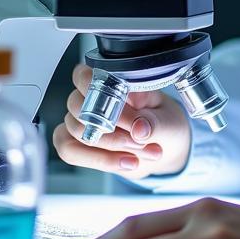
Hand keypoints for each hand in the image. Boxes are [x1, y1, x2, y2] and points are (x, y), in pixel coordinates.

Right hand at [52, 64, 192, 178]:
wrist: (165, 148)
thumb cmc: (164, 124)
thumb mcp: (168, 120)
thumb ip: (155, 122)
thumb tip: (139, 128)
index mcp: (111, 80)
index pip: (83, 75)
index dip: (90, 86)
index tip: (115, 101)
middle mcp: (90, 99)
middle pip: (78, 107)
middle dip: (112, 126)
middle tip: (141, 136)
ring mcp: (81, 122)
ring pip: (77, 131)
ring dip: (112, 145)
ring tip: (143, 150)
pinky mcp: (78, 145)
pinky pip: (71, 152)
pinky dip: (101, 160)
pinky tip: (128, 162)